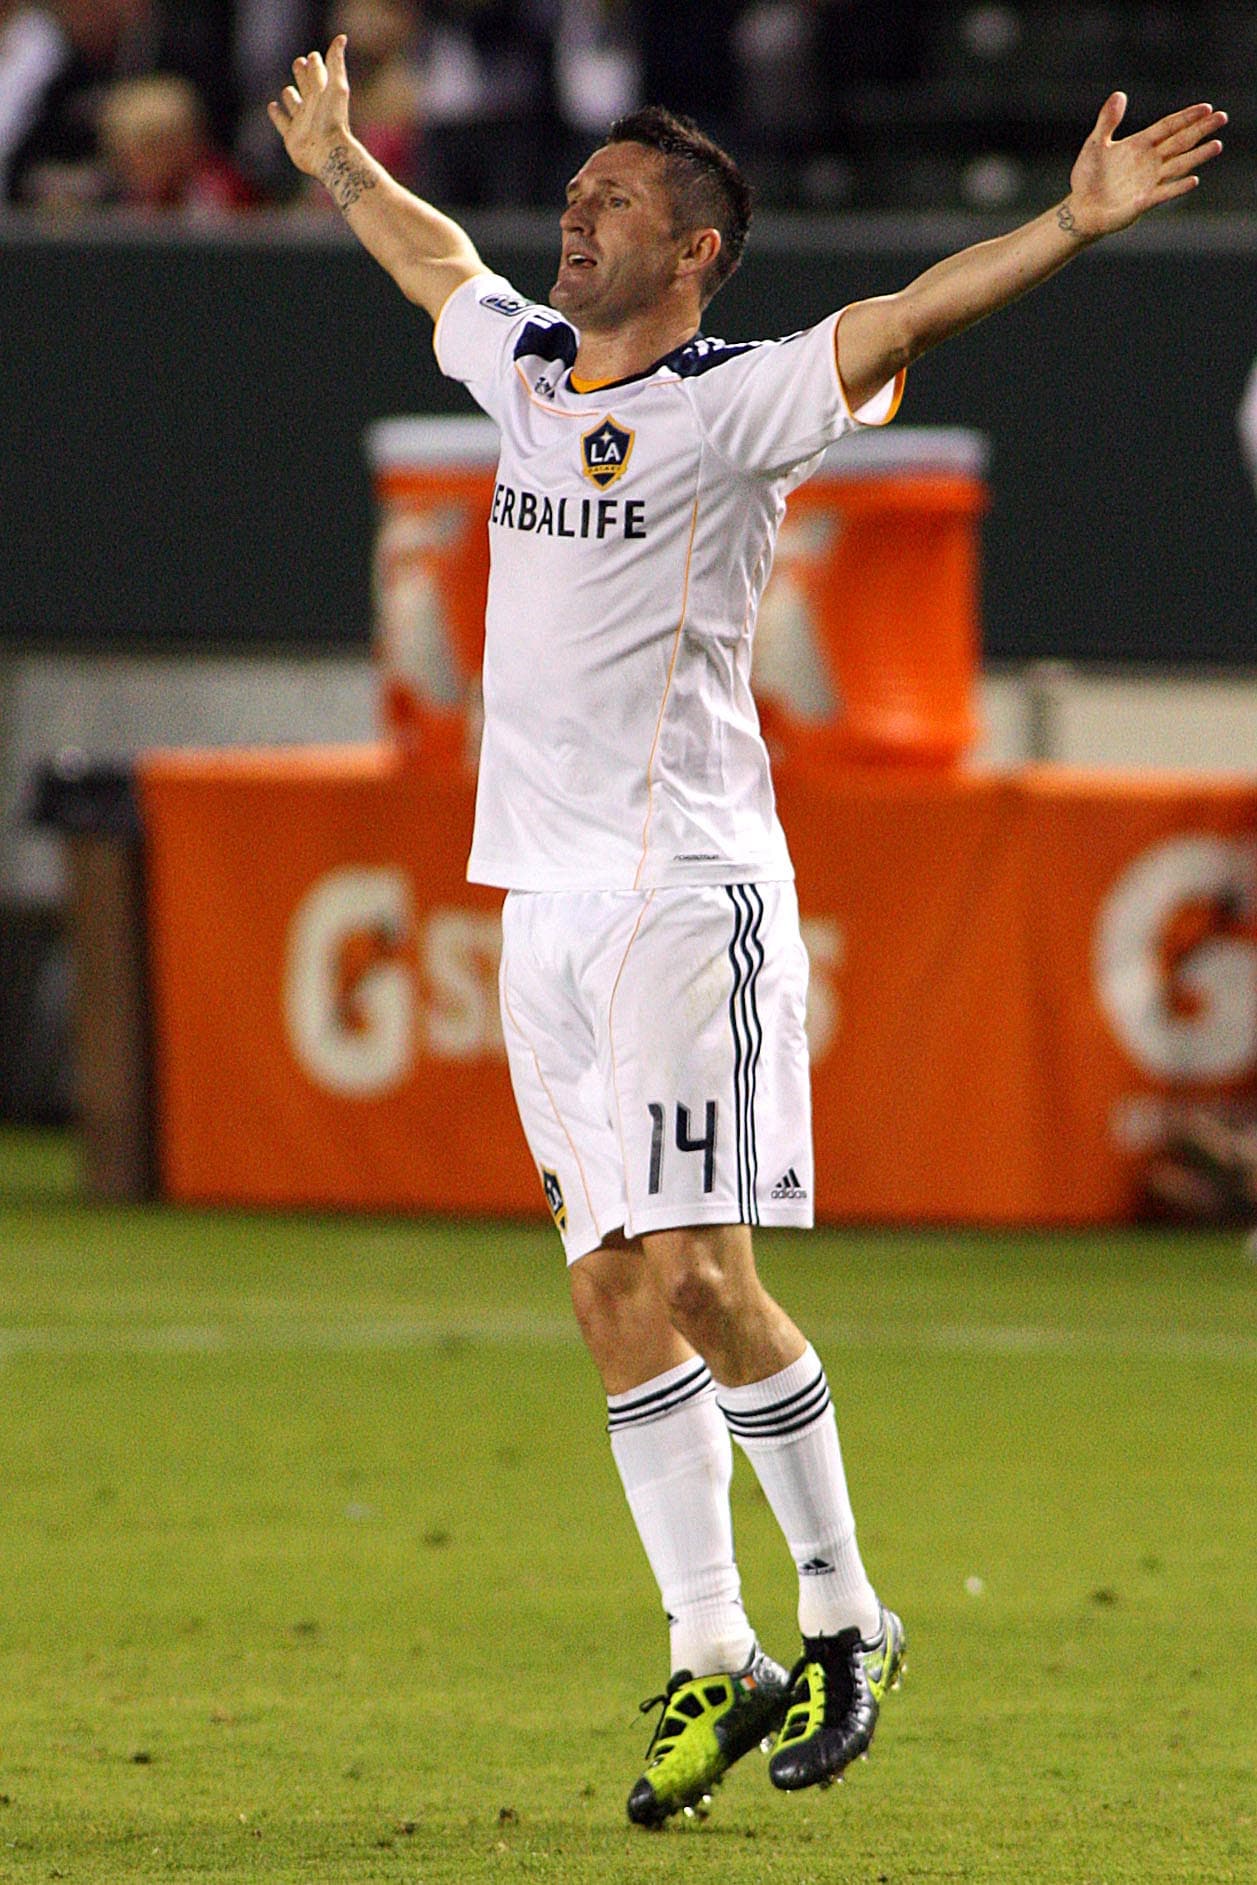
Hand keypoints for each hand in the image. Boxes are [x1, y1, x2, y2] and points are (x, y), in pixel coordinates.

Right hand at [267, 36, 351, 177]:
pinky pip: (282, 122)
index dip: (315, 63)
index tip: (313, 57)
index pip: (317, 73)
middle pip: (305, 85)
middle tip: (299, 63)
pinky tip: (273, 107)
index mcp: (323, 93)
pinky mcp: (292, 137)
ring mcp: (301, 121)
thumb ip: (335, 63)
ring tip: (288, 91)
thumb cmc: (333, 119)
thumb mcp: (336, 86)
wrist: (328, 153)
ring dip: (289, 95)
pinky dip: (277, 113)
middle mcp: (312, 107)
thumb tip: (342, 37)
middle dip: (302, 74)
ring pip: (293, 103)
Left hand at [1063, 92, 1225, 238]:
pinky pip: (1164, 193)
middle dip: (1201, 129)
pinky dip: (1178, 187)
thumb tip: (1119, 94)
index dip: (1187, 117)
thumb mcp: (1096, 144)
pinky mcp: (1144, 202)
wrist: (1082, 208)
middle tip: (1223, 117)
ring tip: (1217, 145)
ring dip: (1197, 156)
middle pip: (1181, 142)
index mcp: (1141, 144)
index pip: (1169, 127)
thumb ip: (1108, 121)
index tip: (1206, 107)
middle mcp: (1150, 161)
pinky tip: (1193, 180)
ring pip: (1179, 165)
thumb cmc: (1088, 177)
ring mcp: (1150, 181)